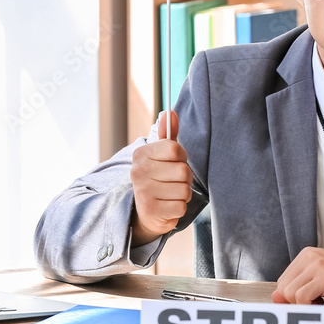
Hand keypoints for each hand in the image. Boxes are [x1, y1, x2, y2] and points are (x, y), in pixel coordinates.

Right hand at [129, 110, 191, 245]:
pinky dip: (179, 208)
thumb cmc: (159, 177)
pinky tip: (168, 206)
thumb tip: (170, 112)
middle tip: (173, 182)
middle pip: (183, 171)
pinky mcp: (150, 211)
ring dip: (183, 194)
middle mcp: (138, 171)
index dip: (182, 157)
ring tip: (171, 194)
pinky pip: (181, 207)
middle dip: (185, 178)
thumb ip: (168, 133)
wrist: (146, 211)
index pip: (175, 149)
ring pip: (184, 190)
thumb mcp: (163, 154)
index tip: (175, 162)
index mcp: (141, 154)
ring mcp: (142, 192)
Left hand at [272, 247, 323, 303]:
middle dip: (295, 303)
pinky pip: (301, 297)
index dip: (291, 298)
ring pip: (289, 293)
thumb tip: (276, 297)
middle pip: (283, 288)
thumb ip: (302, 285)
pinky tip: (323, 304)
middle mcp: (309, 257)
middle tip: (315, 305)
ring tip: (321, 303)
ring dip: (303, 306)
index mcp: (307, 255)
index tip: (307, 303)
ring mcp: (316, 265)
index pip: (282, 281)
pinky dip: (308, 307)